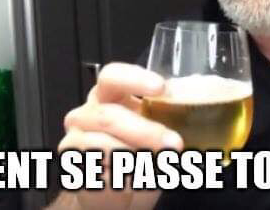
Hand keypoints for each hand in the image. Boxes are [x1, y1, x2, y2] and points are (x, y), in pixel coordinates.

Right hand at [56, 62, 182, 209]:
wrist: (118, 193)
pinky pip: (98, 171)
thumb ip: (168, 115)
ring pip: (102, 145)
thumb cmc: (138, 155)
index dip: (135, 79)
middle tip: (174, 143)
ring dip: (135, 156)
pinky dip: (122, 175)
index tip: (161, 87)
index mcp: (108, 96)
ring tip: (157, 164)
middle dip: (145, 131)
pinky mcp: (75, 169)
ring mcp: (76, 141)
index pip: (112, 76)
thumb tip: (194, 100)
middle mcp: (87, 114)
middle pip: (108, 115)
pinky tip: (135, 177)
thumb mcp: (157, 131)